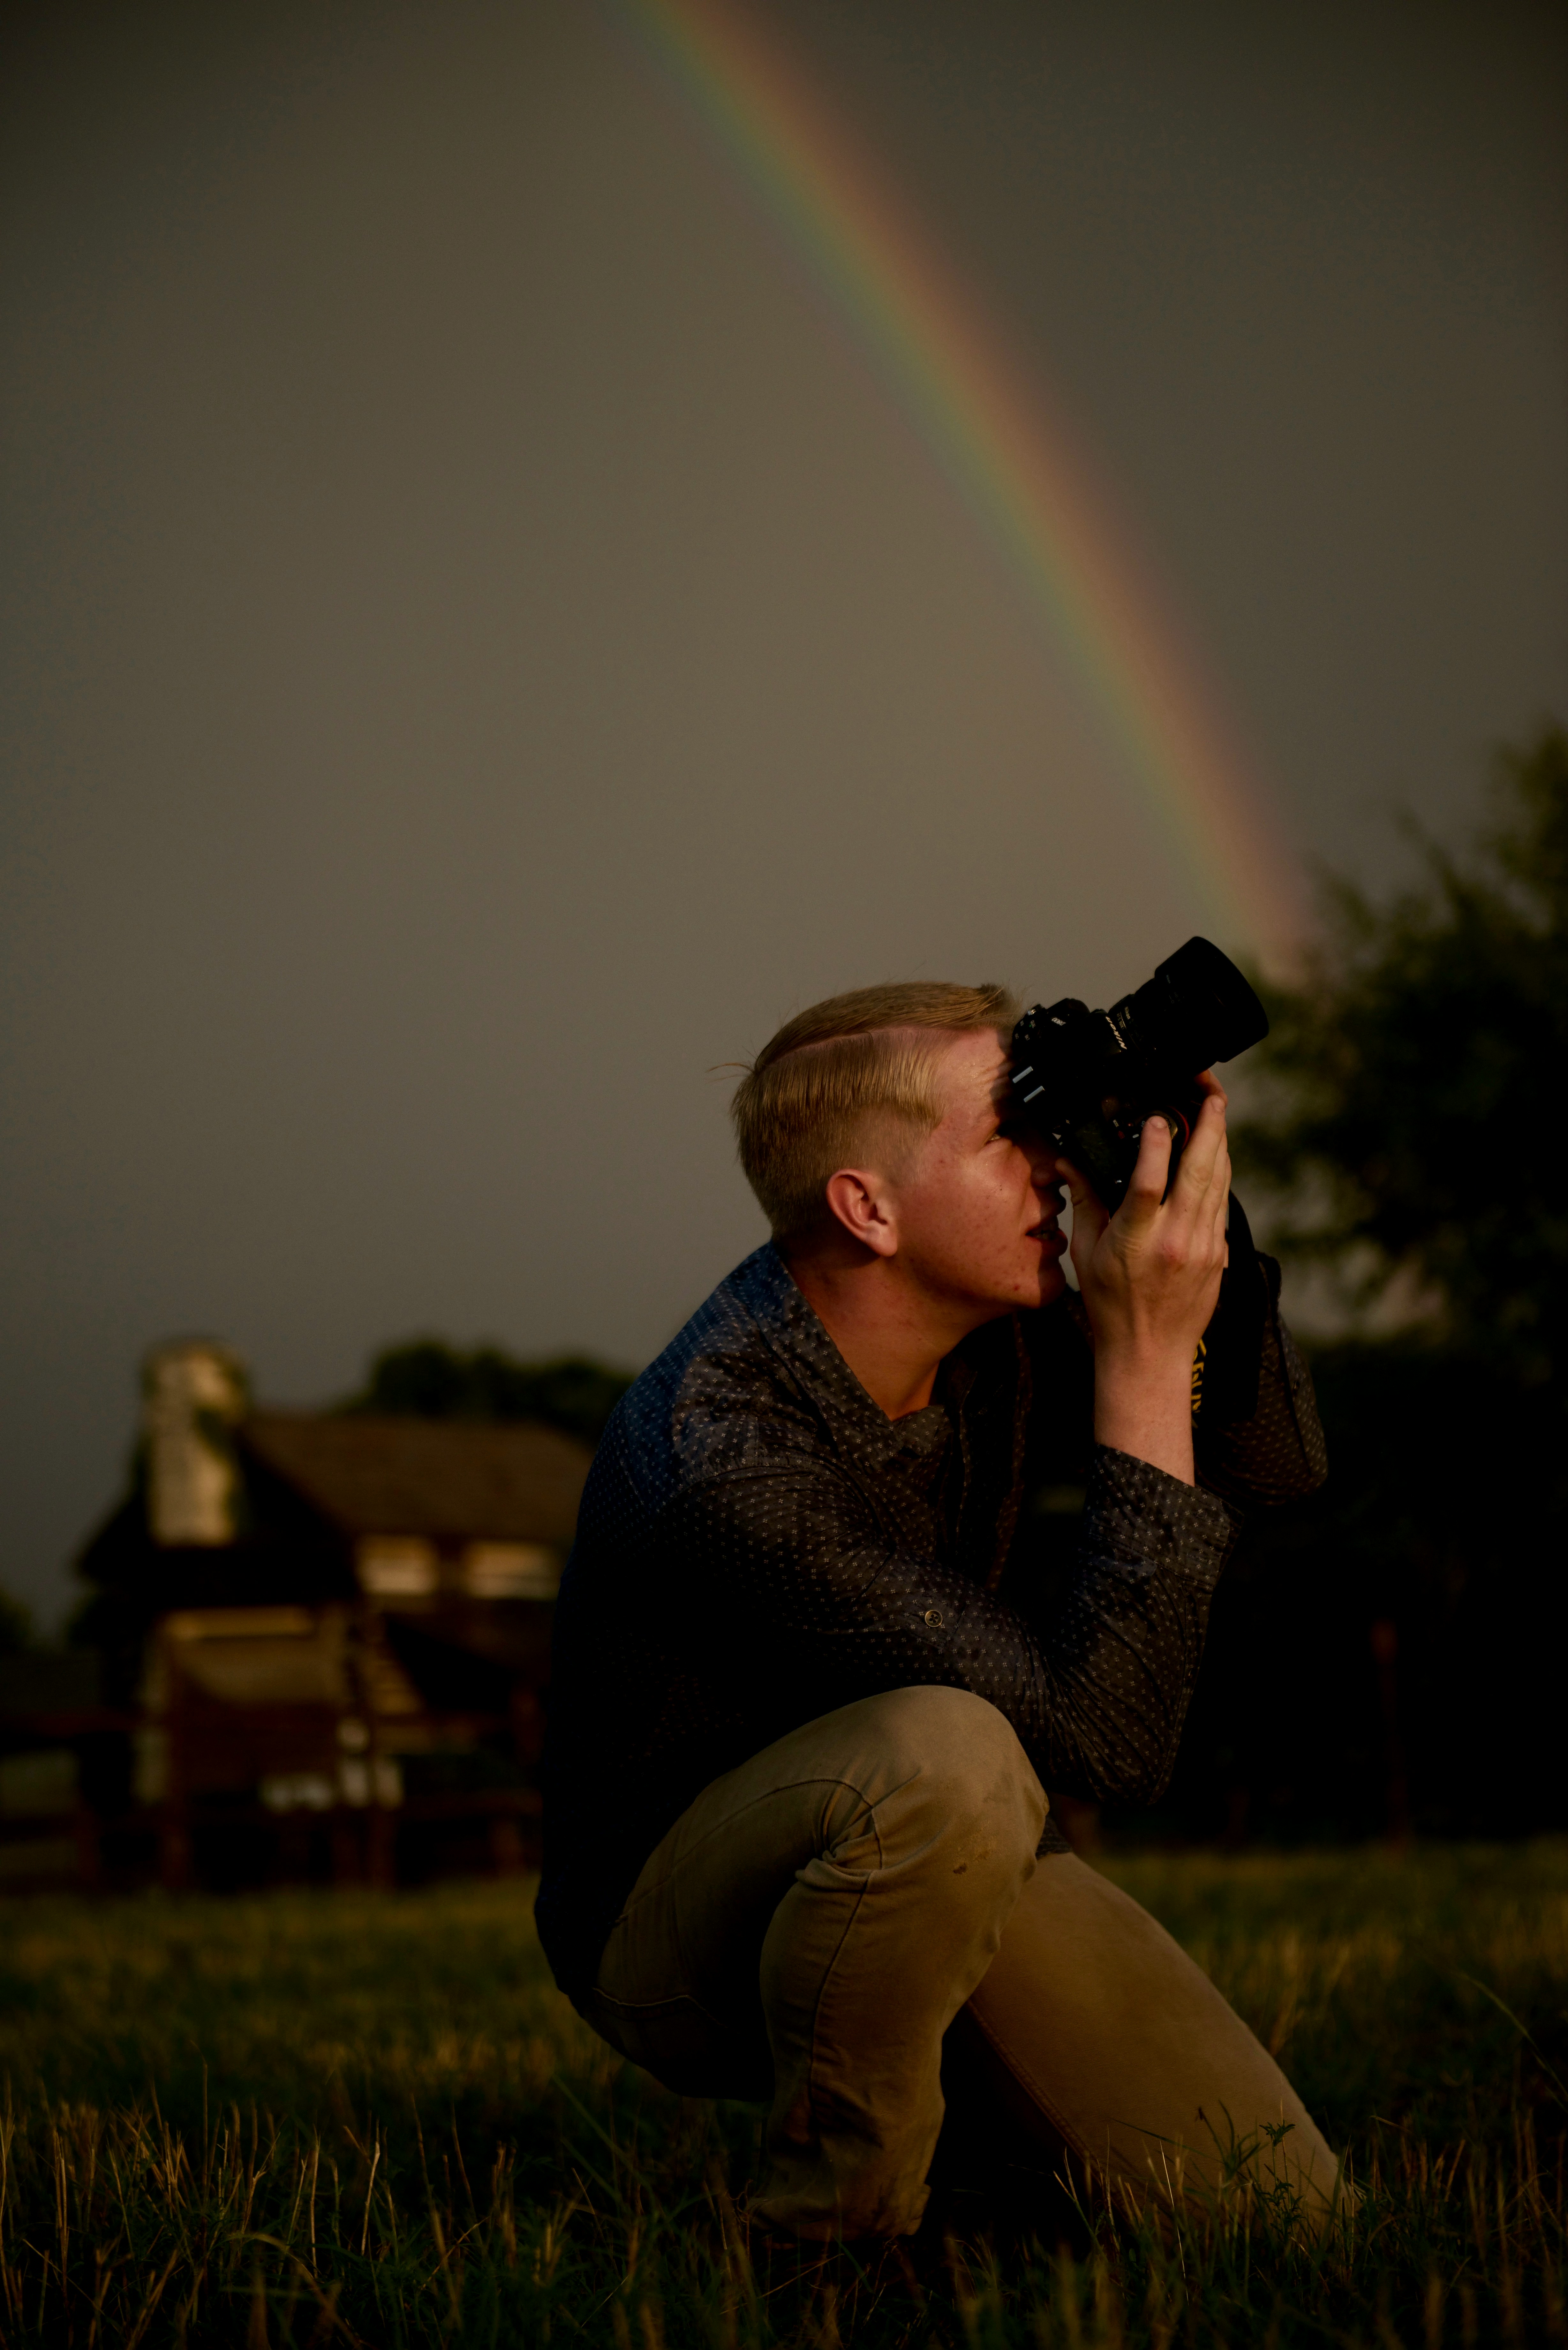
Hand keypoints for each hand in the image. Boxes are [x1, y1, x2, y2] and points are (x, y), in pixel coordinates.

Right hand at [1059, 1072, 1230, 1482]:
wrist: (1149, 1354)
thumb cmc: (1111, 1305)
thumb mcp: (1086, 1254)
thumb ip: (1084, 1203)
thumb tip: (1070, 1161)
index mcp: (1136, 1241)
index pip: (1147, 1184)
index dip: (1155, 1146)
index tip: (1157, 1116)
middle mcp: (1176, 1241)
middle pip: (1199, 1173)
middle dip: (1208, 1128)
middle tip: (1211, 1094)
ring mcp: (1204, 1248)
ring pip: (1218, 1183)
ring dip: (1219, 1144)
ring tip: (1217, 1112)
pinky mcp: (1220, 1255)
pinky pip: (1222, 1203)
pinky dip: (1220, 1174)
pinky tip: (1216, 1155)